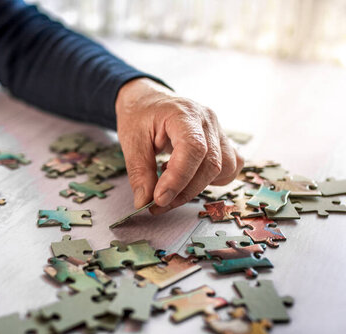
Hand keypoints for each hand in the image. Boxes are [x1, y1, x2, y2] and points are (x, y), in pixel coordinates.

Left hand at [115, 78, 243, 213]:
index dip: (179, 178)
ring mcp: (218, 130)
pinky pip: (230, 166)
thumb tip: (145, 202)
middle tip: (158, 205)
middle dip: (184, 191)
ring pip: (225, 168)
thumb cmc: (139, 116)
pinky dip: (212, 180)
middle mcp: (207, 121)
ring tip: (172, 185)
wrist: (147, 101)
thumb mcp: (131, 141)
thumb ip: (139, 172)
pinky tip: (189, 177)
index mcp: (184, 114)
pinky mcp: (222, 142)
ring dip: (198, 187)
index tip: (159, 199)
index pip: (193, 148)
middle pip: (211, 164)